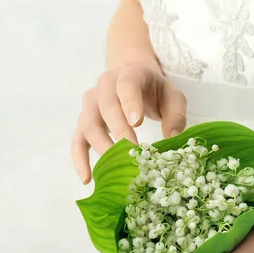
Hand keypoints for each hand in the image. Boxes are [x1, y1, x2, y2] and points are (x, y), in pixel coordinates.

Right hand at [71, 62, 186, 183]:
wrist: (134, 78)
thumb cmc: (154, 90)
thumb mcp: (173, 96)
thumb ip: (176, 114)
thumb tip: (172, 136)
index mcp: (129, 74)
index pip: (127, 85)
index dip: (130, 103)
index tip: (137, 123)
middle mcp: (105, 86)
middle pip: (106, 107)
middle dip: (119, 131)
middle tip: (133, 153)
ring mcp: (91, 104)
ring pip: (89, 124)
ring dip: (101, 147)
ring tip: (114, 168)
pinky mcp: (84, 122)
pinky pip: (77, 140)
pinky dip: (79, 159)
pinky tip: (87, 179)